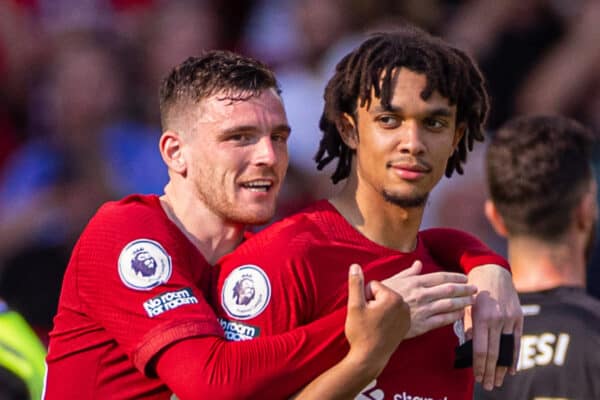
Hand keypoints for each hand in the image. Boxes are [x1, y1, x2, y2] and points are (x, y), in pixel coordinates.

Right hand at [345, 264, 409, 375]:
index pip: (374, 286)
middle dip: (374, 302)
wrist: (369, 358)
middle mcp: (405, 305)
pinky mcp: (408, 326)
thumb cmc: (361, 333)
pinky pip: (396, 313)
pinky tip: (381, 328)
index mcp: (393, 297)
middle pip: (384, 293)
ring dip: (381, 309)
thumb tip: (355, 266)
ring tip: (375, 324)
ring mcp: (408, 316)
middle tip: (369, 318)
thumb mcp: (355, 306)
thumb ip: (356, 283)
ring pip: (390, 303)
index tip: (364, 310)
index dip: (365, 297)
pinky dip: (388, 317)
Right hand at [382, 260, 476, 337]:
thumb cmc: (379, 297)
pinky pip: (443, 320)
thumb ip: (408, 272)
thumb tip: (419, 263)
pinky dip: (454, 316)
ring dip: (463, 302)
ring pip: (449, 304)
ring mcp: (423, 310)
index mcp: (415, 282)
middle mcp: (421, 294)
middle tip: (475, 288)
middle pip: (449, 290)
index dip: (455, 277)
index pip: (440, 277)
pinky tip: (461, 314)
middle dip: (465, 289)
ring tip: (473, 300)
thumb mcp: (392, 280)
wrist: (372, 319)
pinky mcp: (422, 324)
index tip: (465, 278)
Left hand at [464, 264, 522, 390]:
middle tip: (487, 385)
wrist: (492, 272)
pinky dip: (514, 356)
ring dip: (501, 368)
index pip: (480, 348)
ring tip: (497, 381)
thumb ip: (467, 326)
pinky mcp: (518, 318)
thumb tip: (468, 347)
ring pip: (506, 349)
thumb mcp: (466, 305)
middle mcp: (497, 319)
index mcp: (481, 316)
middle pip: (494, 352)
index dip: (479, 365)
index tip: (477, 377)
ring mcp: (509, 319)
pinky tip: (511, 369)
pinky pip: (517, 340)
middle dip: (489, 371)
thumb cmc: (474, 289)